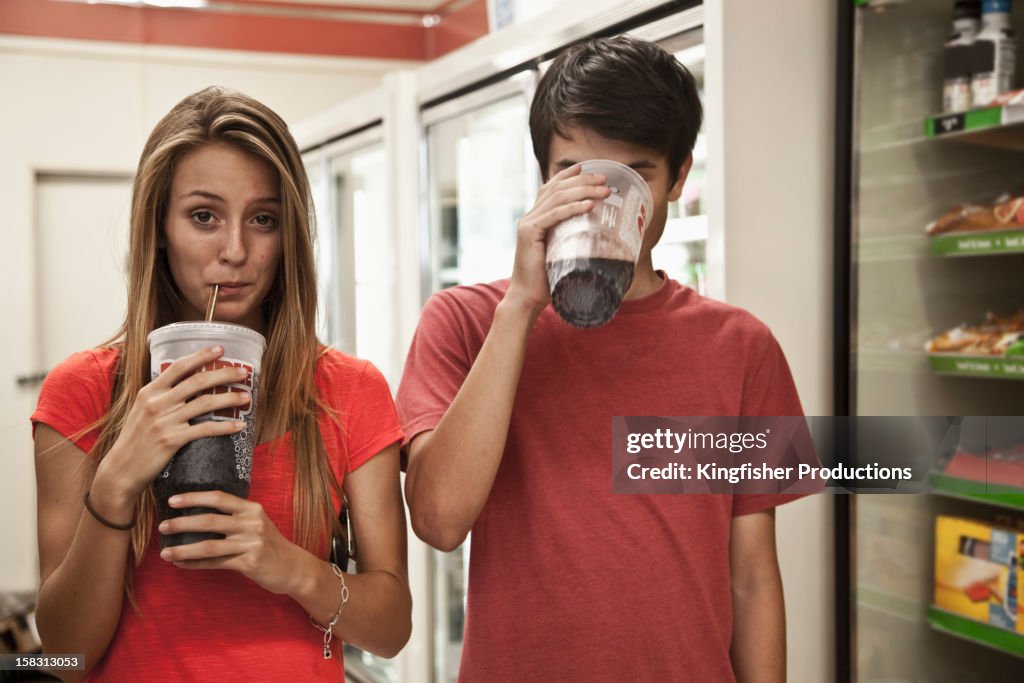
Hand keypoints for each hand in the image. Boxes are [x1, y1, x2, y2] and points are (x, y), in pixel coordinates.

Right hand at [94, 346, 250, 500]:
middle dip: (224, 374)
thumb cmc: (135, 440)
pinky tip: (239, 426)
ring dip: (230, 399)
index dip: (201, 356)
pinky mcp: (172, 440)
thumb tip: (187, 383)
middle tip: (243, 372)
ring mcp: (164, 421)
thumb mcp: (142, 411)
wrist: (121, 470)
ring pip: (205, 403)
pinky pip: (205, 429)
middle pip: (197, 381)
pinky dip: (225, 427)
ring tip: (246, 397)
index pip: (179, 367)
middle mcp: (157, 403)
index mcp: (150, 392)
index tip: (221, 349)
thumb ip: (162, 396)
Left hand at [158, 491, 300, 594]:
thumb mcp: (256, 523)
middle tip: (162, 526)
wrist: (292, 567)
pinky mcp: (249, 563)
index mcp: (252, 509)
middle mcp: (252, 523)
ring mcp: (251, 544)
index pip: (219, 498)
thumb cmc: (269, 544)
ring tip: (165, 552)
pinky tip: (181, 564)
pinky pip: (215, 564)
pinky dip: (195, 564)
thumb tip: (198, 514)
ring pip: (209, 545)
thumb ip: (234, 516)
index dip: (194, 498)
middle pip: (210, 521)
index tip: (172, 500)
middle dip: (182, 523)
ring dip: (183, 549)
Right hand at [506, 165, 610, 313]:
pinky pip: (554, 215)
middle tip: (605, 179)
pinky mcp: (529, 233)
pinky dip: (573, 208)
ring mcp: (527, 224)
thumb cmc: (547, 281)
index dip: (568, 176)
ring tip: (604, 190)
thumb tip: (598, 238)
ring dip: (584, 191)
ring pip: (557, 198)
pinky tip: (589, 205)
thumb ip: (571, 241)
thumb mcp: (561, 254)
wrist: (527, 298)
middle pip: (556, 188)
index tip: (587, 168)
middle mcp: (529, 217)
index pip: (550, 189)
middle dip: (583, 180)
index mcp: (535, 219)